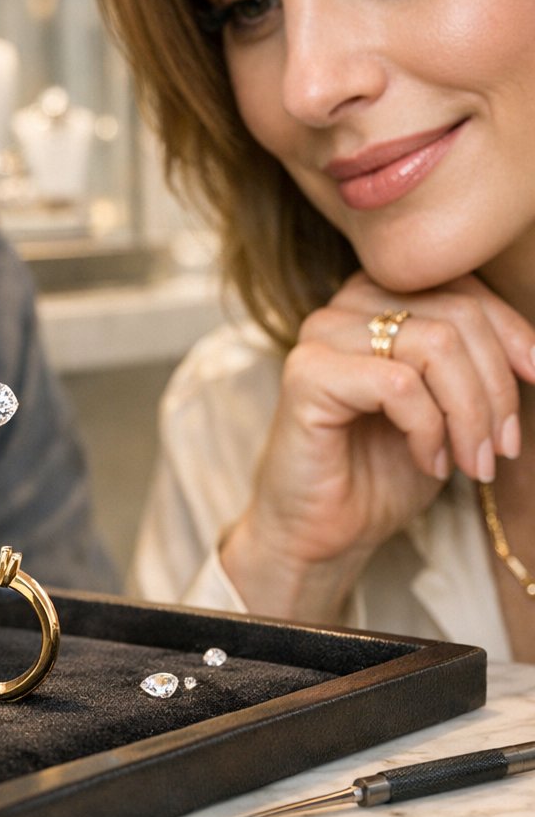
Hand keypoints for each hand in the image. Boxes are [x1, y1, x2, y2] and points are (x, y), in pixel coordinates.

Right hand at [222, 272, 534, 620]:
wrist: (324, 531)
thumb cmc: (381, 470)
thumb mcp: (446, 408)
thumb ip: (472, 364)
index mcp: (372, 301)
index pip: (461, 285)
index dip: (511, 332)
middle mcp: (342, 308)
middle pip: (456, 315)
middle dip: (496, 387)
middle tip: (503, 448)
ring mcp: (320, 337)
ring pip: (435, 345)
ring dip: (470, 413)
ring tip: (473, 461)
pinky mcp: (306, 374)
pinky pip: (400, 384)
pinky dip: (429, 429)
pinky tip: (428, 461)